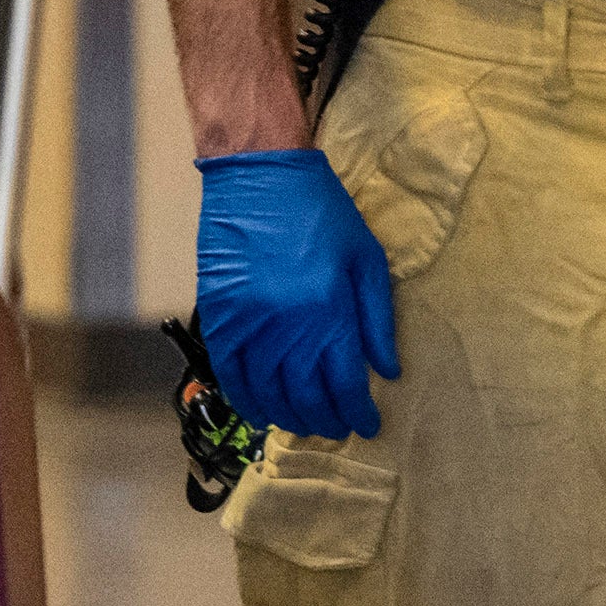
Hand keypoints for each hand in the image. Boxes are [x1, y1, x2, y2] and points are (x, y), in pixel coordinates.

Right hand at [194, 149, 396, 441]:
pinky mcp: (218, 315)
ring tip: (304, 424)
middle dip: (325, 420)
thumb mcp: (365, 259)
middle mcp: (287, 325)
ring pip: (267, 391)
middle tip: (336, 428)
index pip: (345, 384)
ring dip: (287, 416)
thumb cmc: (320, 213)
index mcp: (329, 311)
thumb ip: (377, 319)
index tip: (366, 425)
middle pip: (306, 395)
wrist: (259, 177)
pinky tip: (259, 410)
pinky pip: (229, 372)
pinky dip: (245, 397)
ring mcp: (248, 323)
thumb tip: (387, 370)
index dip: (357, 413)